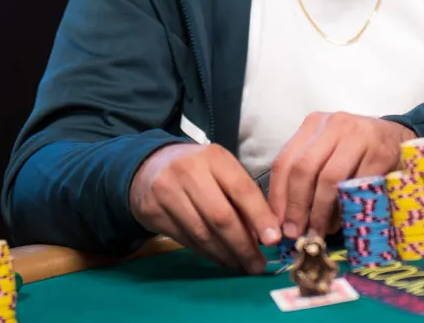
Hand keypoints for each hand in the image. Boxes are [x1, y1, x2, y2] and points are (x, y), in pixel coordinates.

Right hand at [129, 143, 280, 274]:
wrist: (150, 166)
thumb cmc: (197, 170)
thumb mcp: (221, 170)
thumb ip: (242, 196)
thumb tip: (266, 232)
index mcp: (214, 157)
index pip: (242, 189)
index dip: (259, 217)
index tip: (274, 240)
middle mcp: (188, 172)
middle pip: (221, 217)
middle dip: (243, 246)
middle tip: (257, 265)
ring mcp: (167, 192)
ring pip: (203, 234)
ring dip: (226, 255)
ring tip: (242, 265)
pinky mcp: (152, 212)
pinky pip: (186, 240)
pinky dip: (207, 253)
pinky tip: (220, 258)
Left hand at [267, 112, 414, 239]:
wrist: (400, 138)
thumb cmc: (357, 150)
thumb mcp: (328, 152)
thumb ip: (307, 175)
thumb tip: (286, 218)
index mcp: (314, 124)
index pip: (285, 160)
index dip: (278, 196)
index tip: (277, 223)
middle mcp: (334, 124)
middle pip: (303, 168)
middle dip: (296, 206)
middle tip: (295, 233)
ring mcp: (359, 136)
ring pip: (328, 179)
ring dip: (319, 212)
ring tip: (317, 232)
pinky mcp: (380, 153)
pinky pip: (357, 186)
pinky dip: (345, 209)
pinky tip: (341, 222)